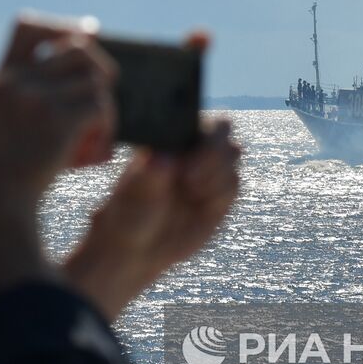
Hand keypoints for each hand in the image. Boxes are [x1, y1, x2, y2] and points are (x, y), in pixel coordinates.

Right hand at [0, 17, 117, 303]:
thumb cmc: (8, 165)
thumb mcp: (7, 119)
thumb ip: (32, 92)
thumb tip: (79, 65)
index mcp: (3, 77)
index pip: (28, 26)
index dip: (61, 27)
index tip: (84, 38)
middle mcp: (17, 80)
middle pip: (78, 48)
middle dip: (100, 68)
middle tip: (104, 93)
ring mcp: (36, 97)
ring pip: (95, 79)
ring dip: (105, 105)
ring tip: (98, 132)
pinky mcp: (57, 120)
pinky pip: (100, 106)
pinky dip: (107, 126)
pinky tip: (98, 150)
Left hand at [63, 119, 241, 320]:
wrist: (136, 249)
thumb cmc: (128, 214)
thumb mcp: (133, 197)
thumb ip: (149, 177)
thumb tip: (164, 158)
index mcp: (169, 137)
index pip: (195, 114)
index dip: (198, 128)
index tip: (182, 156)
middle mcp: (193, 149)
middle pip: (223, 131)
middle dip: (212, 152)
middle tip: (189, 179)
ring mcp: (209, 171)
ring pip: (233, 156)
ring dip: (216, 174)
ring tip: (192, 192)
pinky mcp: (221, 196)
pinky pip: (234, 185)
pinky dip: (221, 194)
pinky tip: (200, 204)